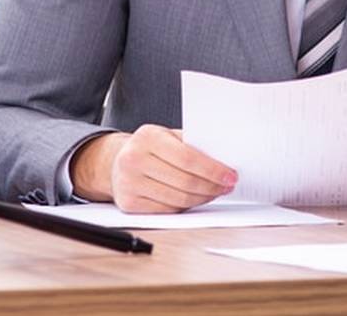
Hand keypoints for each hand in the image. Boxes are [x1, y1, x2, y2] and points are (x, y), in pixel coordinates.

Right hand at [70, 124, 235, 212]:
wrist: (116, 162)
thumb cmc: (148, 148)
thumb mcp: (167, 136)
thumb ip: (191, 144)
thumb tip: (223, 159)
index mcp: (147, 137)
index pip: (188, 158)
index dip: (213, 170)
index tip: (230, 175)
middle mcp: (134, 159)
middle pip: (185, 181)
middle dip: (212, 186)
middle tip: (226, 186)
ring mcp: (129, 183)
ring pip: (178, 199)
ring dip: (202, 198)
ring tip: (214, 192)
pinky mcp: (128, 204)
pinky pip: (167, 210)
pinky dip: (186, 207)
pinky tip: (195, 199)